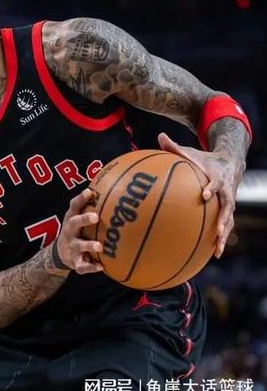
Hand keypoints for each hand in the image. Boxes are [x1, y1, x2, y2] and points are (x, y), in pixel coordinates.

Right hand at [54, 189, 103, 273]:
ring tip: (99, 246)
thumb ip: (92, 208)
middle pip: (74, 223)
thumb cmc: (77, 231)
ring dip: (88, 245)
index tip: (90, 192)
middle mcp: (70, 231)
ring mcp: (71, 246)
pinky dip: (91, 267)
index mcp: (72, 219)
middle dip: (83, 219)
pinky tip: (101, 267)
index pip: (74, 206)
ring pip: (78, 245)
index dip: (81, 198)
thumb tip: (115, 189)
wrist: (60, 253)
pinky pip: (82, 266)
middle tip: (95, 216)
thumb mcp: (78, 218)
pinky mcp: (74, 261)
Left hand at [158, 132, 242, 257]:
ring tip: (219, 250)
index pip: (216, 183)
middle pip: (228, 206)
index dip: (212, 188)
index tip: (206, 195)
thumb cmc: (204, 160)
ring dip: (225, 235)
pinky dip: (221, 239)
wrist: (230, 164)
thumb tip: (159, 136)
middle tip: (219, 229)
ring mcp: (229, 203)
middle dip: (224, 218)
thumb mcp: (191, 152)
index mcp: (217, 177)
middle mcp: (226, 192)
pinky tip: (214, 254)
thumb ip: (175, 147)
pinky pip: (225, 226)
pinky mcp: (227, 211)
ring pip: (229, 221)